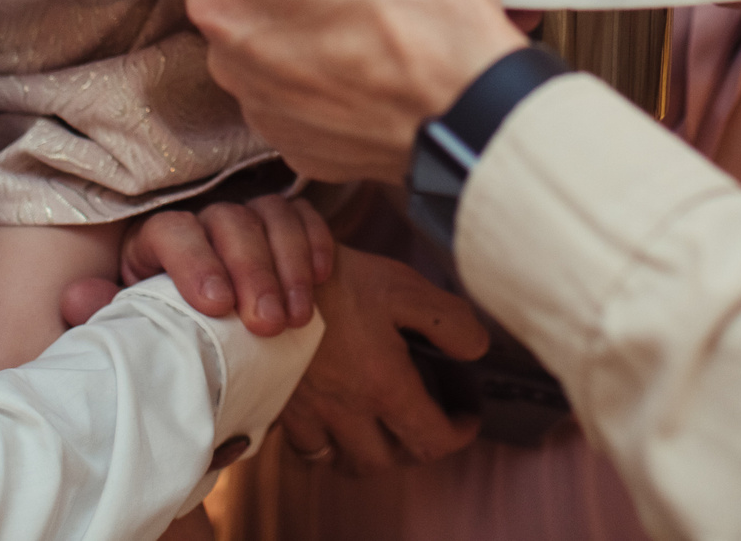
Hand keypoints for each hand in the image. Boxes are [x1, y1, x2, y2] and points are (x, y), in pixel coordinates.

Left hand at [77, 195, 333, 335]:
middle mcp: (200, 224)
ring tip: (297, 318)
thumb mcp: (138, 343)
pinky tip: (322, 278)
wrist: (224, 363)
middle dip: (251, 271)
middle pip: (227, 221)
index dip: (193, 262)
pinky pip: (304, 217)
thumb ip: (108, 321)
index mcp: (154, 245)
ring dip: (288, 265)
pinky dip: (314, 244)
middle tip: (268, 325)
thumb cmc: (174, 355)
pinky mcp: (286, 226)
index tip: (216, 306)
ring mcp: (246, 220)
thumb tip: (73, 299)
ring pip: (270, 216)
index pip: (171, 229)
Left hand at [185, 0, 528, 181]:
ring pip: (282, 57)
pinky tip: (381, 70)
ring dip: (317, 42)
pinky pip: (314, 102)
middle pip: (251, 9)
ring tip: (379, 28)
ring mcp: (268, 110)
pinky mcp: (309, 147)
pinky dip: (340, 87)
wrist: (463, 97)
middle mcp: (228, 60)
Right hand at [274, 247, 487, 473]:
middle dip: (417, 448)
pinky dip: (328, 448)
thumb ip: (450, 322)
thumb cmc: (337, 279)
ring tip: (385, 429)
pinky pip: (307, 450)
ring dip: (372, 454)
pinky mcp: (280, 406)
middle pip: (389, 461)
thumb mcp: (404, 286)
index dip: (460, 434)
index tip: (467, 417)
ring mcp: (309, 414)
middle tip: (429, 420)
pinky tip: (336, 424)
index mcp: (384, 387)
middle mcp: (347, 412)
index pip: (432, 440)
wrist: (264, 276)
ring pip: (346, 463)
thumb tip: (477, 351)